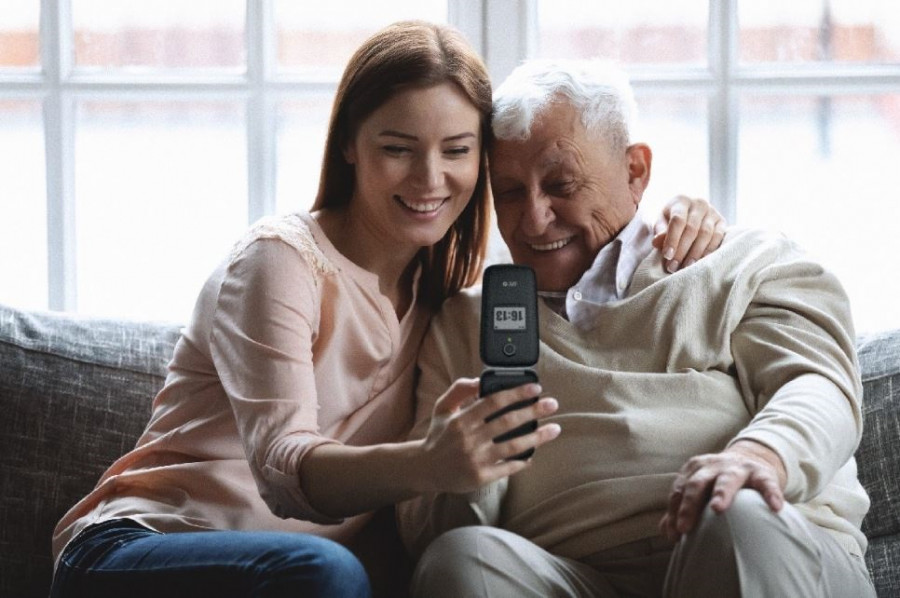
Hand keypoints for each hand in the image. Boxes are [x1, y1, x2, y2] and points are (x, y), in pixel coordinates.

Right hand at [418, 378, 559, 493]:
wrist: (425, 469)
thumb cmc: (438, 436)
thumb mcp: (443, 408)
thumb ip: (459, 390)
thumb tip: (480, 380)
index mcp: (462, 419)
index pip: (494, 401)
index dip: (516, 393)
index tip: (535, 388)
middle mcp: (470, 439)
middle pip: (508, 422)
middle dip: (533, 411)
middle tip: (552, 404)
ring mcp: (476, 459)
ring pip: (513, 446)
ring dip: (537, 437)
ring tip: (554, 429)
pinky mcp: (480, 477)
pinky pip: (507, 468)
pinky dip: (522, 461)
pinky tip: (533, 454)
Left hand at [652, 195, 726, 272]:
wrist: (685, 213)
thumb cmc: (669, 220)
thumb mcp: (660, 222)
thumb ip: (659, 231)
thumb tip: (657, 242)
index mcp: (681, 201)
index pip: (678, 220)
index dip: (672, 239)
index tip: (667, 256)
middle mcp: (699, 203)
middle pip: (692, 229)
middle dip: (682, 250)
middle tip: (673, 267)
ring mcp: (712, 212)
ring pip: (706, 234)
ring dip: (695, 253)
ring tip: (685, 267)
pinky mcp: (722, 221)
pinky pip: (718, 237)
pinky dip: (709, 251)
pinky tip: (700, 262)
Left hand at [658, 440, 786, 541]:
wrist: (749, 458)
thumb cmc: (718, 481)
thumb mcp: (700, 490)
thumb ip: (682, 508)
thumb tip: (666, 532)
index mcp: (694, 471)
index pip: (679, 491)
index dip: (674, 512)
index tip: (674, 535)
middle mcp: (713, 466)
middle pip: (696, 484)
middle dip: (688, 505)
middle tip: (684, 527)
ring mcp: (737, 468)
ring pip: (727, 479)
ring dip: (721, 493)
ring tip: (717, 509)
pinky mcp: (762, 473)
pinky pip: (766, 483)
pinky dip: (770, 494)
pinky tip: (775, 507)